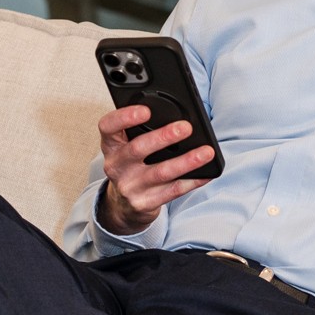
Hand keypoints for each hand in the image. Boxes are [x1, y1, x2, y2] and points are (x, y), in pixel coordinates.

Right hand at [95, 104, 214, 234]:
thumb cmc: (132, 164)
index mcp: (111, 145)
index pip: (108, 126)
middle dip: (163, 137)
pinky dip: (193, 181)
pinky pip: (173, 191)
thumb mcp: (127, 146)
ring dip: (186, 161)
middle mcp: (116, 166)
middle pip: (138, 148)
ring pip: (160, 172)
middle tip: (186, 127)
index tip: (146, 110)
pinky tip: (207, 173)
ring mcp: (129, 186)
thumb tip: (177, 119)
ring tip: (206, 152)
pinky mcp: (144, 203)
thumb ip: (141, 131)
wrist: (124, 204)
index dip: (125, 117)